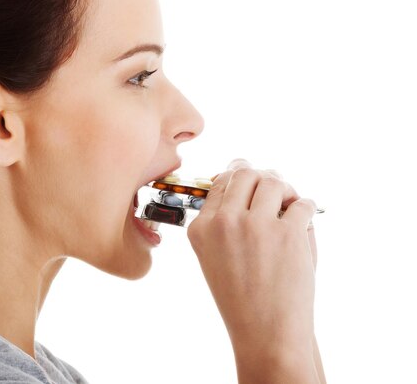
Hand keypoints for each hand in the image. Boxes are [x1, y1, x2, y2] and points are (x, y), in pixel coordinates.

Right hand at [187, 158, 318, 349]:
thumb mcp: (213, 257)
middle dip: (262, 178)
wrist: (265, 333)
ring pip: (273, 182)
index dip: (238, 179)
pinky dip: (307, 209)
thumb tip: (242, 176)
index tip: (251, 183)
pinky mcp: (287, 233)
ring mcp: (255, 226)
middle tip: (274, 191)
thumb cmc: (242, 298)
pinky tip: (303, 223)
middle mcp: (224, 222)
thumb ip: (221, 222)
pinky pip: (302, 203)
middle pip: (245, 174)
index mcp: (201, 229)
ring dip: (286, 189)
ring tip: (290, 204)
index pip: (219, 184)